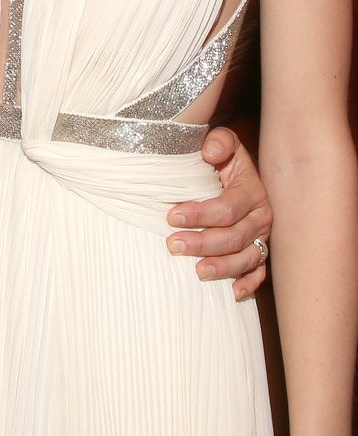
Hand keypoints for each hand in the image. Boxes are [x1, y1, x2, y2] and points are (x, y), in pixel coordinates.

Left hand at [166, 127, 272, 298]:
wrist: (236, 172)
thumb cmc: (222, 159)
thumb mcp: (222, 142)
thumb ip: (218, 142)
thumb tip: (210, 153)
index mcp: (251, 190)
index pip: (228, 208)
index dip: (201, 214)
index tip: (172, 216)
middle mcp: (260, 216)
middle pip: (235, 236)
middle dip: (203, 243)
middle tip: (173, 245)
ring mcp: (261, 237)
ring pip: (247, 258)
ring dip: (223, 267)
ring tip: (197, 271)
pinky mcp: (259, 252)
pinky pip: (259, 272)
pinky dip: (248, 284)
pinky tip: (233, 293)